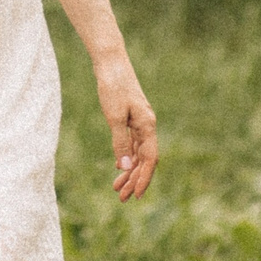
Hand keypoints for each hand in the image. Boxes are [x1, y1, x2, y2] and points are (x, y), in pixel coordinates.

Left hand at [95, 59, 158, 200]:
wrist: (110, 63)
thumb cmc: (113, 87)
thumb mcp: (114, 116)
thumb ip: (120, 142)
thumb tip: (125, 167)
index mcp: (147, 125)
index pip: (149, 159)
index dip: (143, 179)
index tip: (135, 196)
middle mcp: (146, 125)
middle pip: (144, 159)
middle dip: (134, 179)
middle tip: (121, 198)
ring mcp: (140, 121)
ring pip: (138, 152)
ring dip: (129, 171)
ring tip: (116, 188)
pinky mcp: (131, 117)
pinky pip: (132, 143)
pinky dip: (126, 156)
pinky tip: (119, 166)